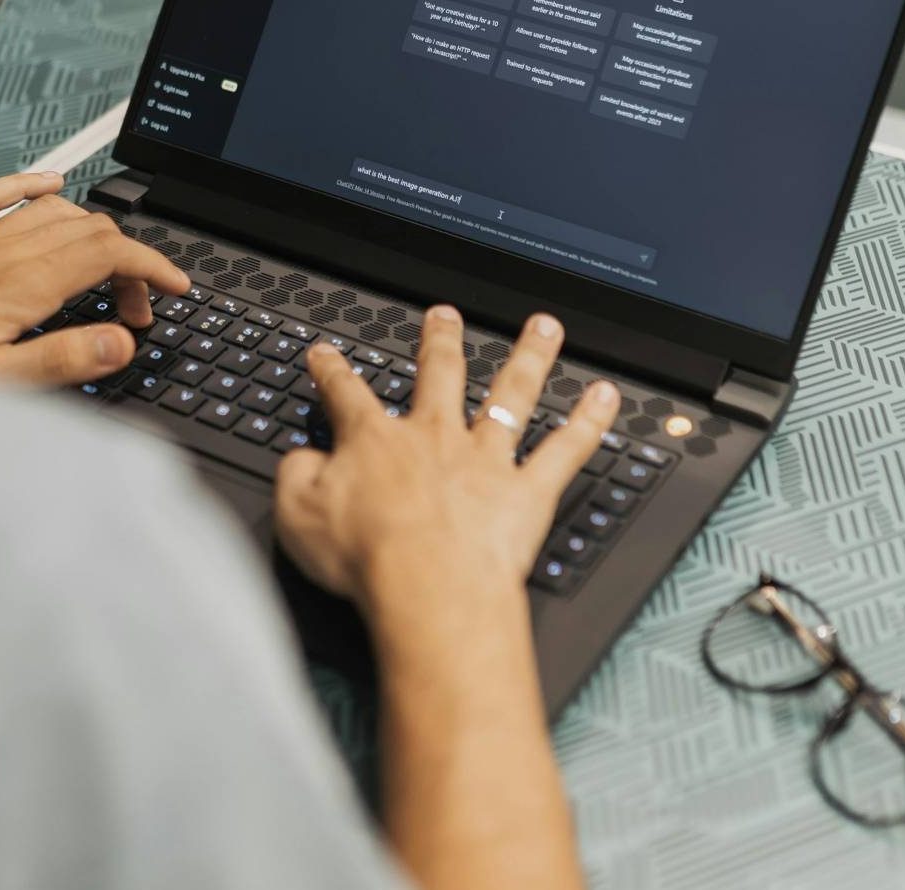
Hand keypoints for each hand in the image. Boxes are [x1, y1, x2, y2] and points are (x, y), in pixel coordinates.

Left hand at [0, 172, 188, 383]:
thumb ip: (59, 360)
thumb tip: (120, 342)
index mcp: (16, 286)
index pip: (106, 253)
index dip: (151, 267)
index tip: (175, 288)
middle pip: (90, 230)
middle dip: (130, 262)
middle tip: (136, 310)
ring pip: (55, 212)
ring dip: (94, 232)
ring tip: (107, 273)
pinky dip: (32, 185)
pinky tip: (50, 186)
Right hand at [274, 304, 617, 617]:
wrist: (428, 588)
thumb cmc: (367, 559)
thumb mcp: (297, 515)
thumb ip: (297, 476)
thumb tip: (302, 459)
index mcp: (375, 442)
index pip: (348, 394)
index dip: (333, 370)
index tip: (327, 353)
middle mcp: (435, 438)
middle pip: (440, 375)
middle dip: (440, 341)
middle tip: (444, 315)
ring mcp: (486, 461)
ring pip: (511, 394)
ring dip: (529, 357)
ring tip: (544, 328)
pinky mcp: (527, 493)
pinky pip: (567, 449)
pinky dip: (590, 422)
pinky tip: (607, 397)